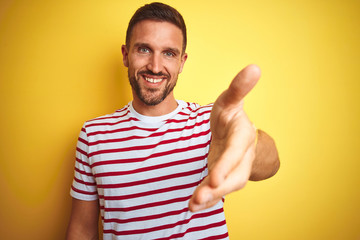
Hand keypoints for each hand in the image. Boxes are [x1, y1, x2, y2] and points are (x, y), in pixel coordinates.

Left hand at [188, 64, 260, 211]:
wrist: (235, 130)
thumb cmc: (231, 114)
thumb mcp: (230, 99)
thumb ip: (238, 87)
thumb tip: (254, 67)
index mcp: (243, 136)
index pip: (236, 152)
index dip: (227, 165)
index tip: (214, 178)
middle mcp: (242, 156)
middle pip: (234, 176)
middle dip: (218, 188)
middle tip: (198, 198)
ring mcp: (234, 168)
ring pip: (227, 186)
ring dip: (211, 197)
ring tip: (192, 205)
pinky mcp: (224, 175)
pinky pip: (218, 188)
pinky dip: (207, 197)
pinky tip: (194, 204)